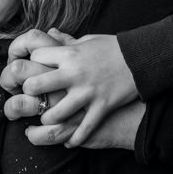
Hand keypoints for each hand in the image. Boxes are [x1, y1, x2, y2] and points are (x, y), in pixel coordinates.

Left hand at [16, 33, 138, 145]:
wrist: (142, 59)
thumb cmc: (113, 48)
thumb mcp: (88, 40)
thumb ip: (67, 41)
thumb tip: (50, 33)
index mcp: (71, 54)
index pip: (36, 57)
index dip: (33, 64)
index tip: (35, 70)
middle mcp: (75, 73)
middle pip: (35, 86)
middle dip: (31, 93)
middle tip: (35, 97)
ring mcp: (88, 92)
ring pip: (54, 114)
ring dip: (49, 118)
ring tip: (49, 118)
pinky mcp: (101, 107)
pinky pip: (83, 130)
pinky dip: (74, 139)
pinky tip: (70, 140)